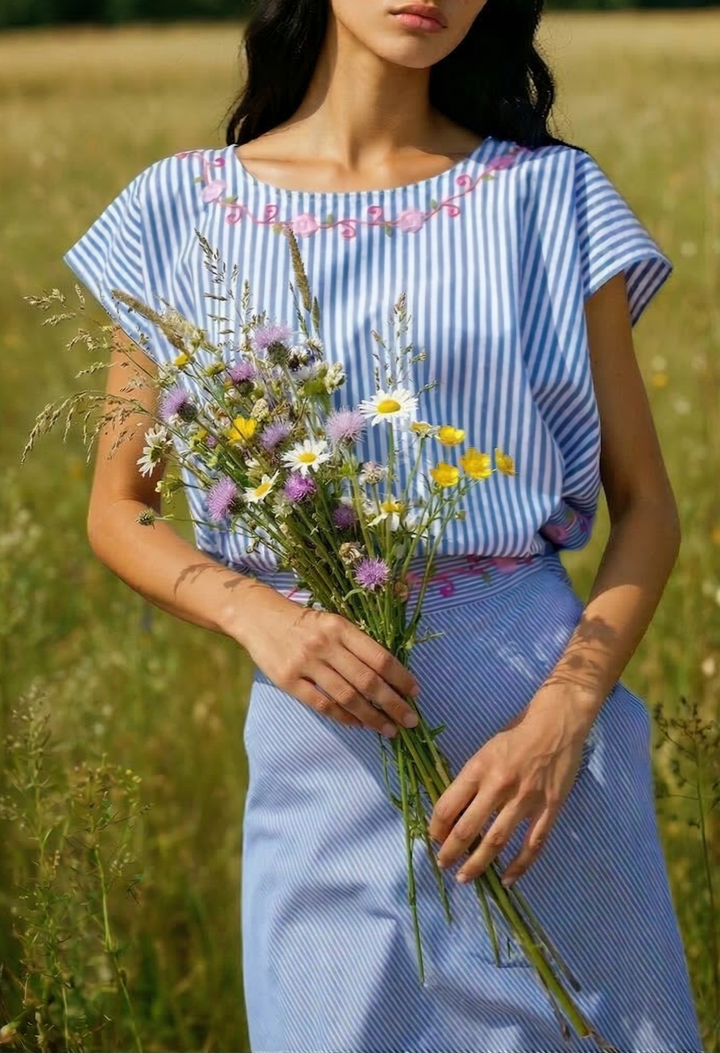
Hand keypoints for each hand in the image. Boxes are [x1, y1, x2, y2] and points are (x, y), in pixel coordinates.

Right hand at [231, 583, 419, 735]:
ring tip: (389, 729)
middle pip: (367, 680)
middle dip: (393, 704)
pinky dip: (344, 718)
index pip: (378, 657)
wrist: (260, 618)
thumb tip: (390, 675)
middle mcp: (325, 644)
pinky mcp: (288, 681)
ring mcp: (305, 663)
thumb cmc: (304, 622)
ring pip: (347, 697)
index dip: (400, 677)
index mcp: (341, 627)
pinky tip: (359, 725)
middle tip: (410, 721)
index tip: (415, 693)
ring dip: (372, 717)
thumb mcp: (333, 622)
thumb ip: (357, 644)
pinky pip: (322, 704)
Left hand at [428, 687, 594, 885]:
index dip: (436, 827)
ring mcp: (526, 799)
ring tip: (465, 878)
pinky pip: (533, 843)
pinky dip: (520, 865)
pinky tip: (508, 879)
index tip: (434, 838)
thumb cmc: (517, 735)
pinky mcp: (550, 807)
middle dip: (451, 852)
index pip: (448, 805)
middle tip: (443, 865)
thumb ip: (472, 779)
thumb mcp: (485, 751)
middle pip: (468, 828)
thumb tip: (454, 810)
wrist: (556, 723)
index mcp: (479, 768)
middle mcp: (499, 786)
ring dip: (478, 863)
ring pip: (497, 840)